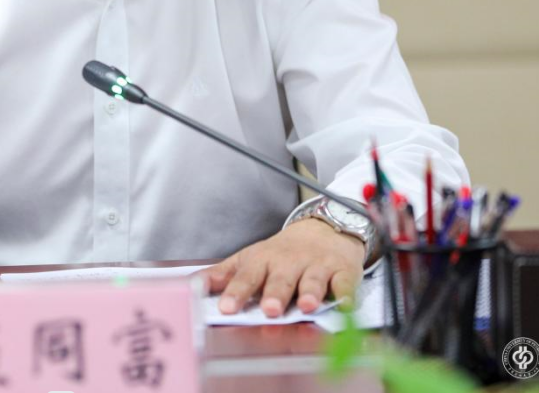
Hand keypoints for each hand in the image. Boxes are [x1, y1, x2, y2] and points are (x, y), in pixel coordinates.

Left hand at [204, 218, 363, 316]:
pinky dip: (345, 294)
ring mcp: (317, 266)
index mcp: (263, 260)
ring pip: (313, 280)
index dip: (237, 292)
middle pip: (281, 279)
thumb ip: (224, 274)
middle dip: (275, 294)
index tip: (226, 308)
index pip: (247, 276)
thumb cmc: (282, 252)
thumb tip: (193, 285)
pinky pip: (344, 284)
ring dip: (310, 293)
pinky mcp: (343, 271)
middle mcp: (289, 263)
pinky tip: (344, 304)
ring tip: (306, 306)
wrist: (324, 229)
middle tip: (270, 309)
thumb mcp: (251, 258)